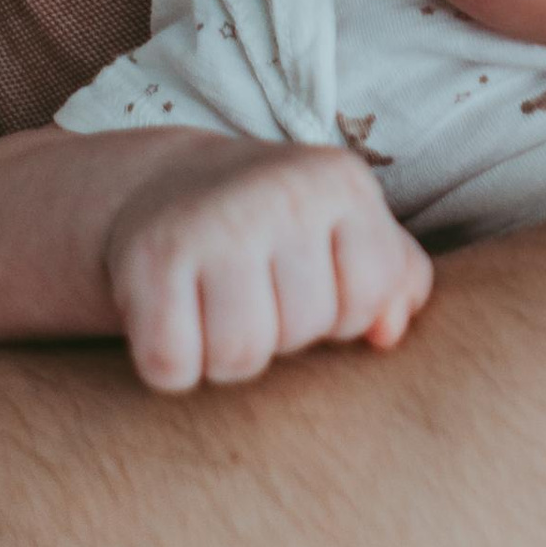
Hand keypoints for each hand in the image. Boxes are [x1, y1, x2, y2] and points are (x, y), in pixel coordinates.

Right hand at [104, 135, 434, 394]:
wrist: (164, 187)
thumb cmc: (277, 225)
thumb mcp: (347, 226)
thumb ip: (396, 274)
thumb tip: (389, 335)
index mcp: (341, 181)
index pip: (370, 297)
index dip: (342, 315)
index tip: (313, 287)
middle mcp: (281, 192)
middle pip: (303, 330)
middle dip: (281, 334)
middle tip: (254, 294)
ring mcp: (212, 222)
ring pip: (241, 355)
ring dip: (226, 357)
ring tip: (217, 311)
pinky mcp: (150, 259)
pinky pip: (173, 365)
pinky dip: (172, 366)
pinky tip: (172, 321)